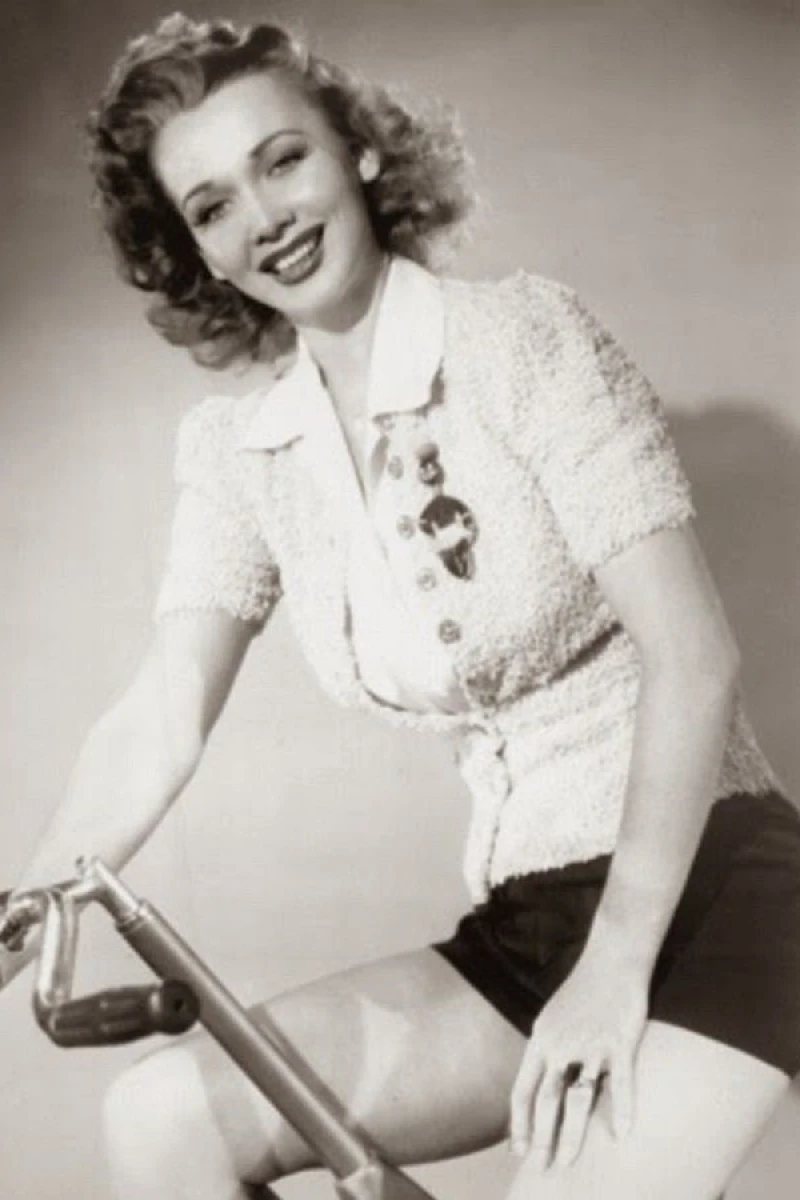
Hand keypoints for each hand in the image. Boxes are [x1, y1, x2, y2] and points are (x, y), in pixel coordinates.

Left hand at [509, 941, 648, 1169]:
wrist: (611, 958)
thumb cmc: (583, 989)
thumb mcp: (552, 1017)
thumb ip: (546, 1049)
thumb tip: (539, 1081)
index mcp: (541, 1040)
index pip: (523, 1088)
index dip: (519, 1122)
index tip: (517, 1150)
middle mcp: (561, 1045)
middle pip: (546, 1100)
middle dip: (541, 1138)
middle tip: (540, 1168)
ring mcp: (591, 1045)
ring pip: (578, 1098)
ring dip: (572, 1134)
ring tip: (568, 1161)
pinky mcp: (620, 1042)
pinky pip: (621, 1083)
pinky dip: (622, 1110)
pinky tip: (622, 1135)